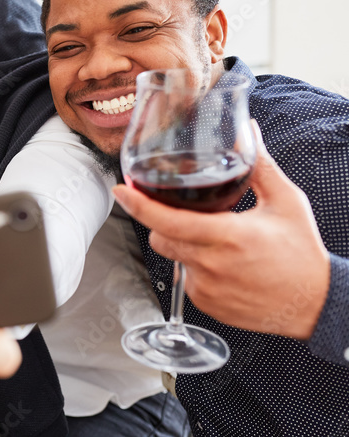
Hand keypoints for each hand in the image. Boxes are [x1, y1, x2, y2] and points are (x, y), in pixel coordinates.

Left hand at [113, 125, 330, 339]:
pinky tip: (222, 265)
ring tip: (215, 242)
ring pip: (172, 258)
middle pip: (160, 237)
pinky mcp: (206, 305)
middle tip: (191, 215)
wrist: (316, 305)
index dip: (139, 204)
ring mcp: (206, 288)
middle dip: (165, 223)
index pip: (167, 220)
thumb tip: (249, 131)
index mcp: (227, 235)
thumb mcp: (285, 202)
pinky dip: (195, 268)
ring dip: (182, 245)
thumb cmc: (302, 255)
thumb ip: (260, 165)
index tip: (121, 190)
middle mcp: (212, 264)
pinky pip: (185, 280)